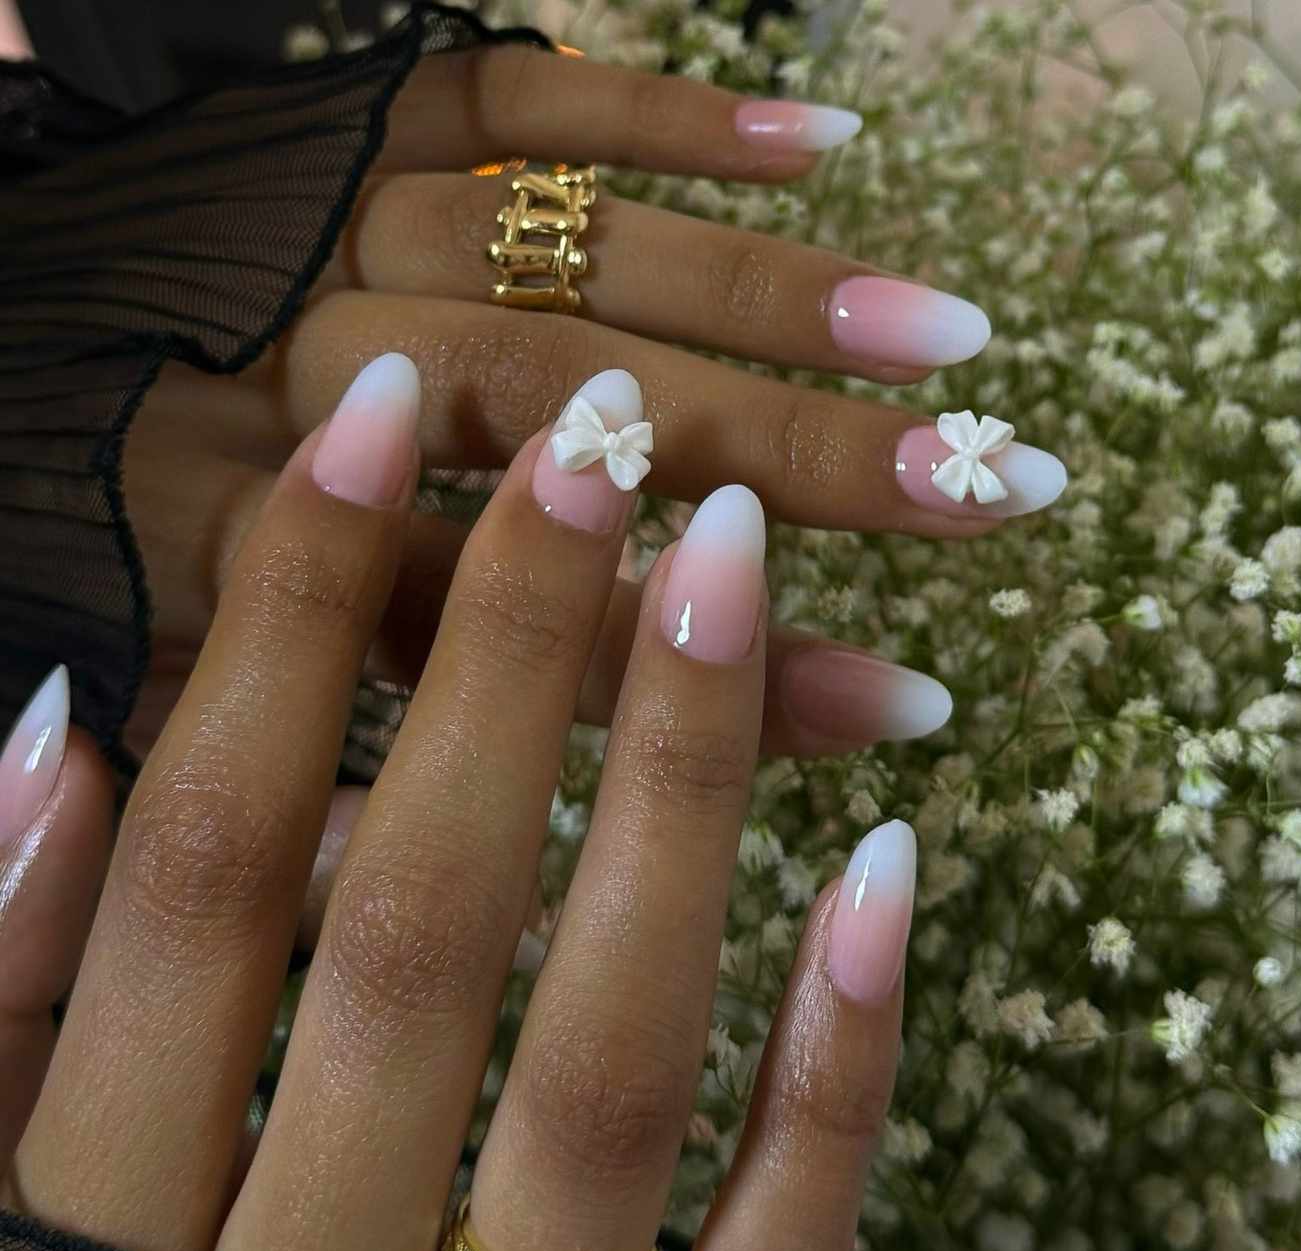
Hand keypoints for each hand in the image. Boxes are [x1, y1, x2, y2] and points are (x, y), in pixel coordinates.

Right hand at [5, 355, 916, 1250]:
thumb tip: (50, 727)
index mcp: (106, 1236)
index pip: (208, 865)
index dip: (284, 628)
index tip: (370, 426)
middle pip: (419, 924)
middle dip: (506, 660)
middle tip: (603, 438)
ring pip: (605, 1065)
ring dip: (675, 799)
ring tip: (734, 565)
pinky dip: (831, 1074)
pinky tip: (886, 867)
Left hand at [122, 43, 1065, 758]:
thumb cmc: (57, 548)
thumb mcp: (160, 705)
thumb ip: (296, 814)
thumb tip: (486, 892)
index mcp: (254, 556)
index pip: (532, 633)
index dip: (721, 679)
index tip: (906, 704)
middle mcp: (301, 378)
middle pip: (585, 426)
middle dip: (800, 461)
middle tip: (994, 492)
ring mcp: (319, 222)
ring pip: (572, 255)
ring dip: (774, 293)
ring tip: (953, 341)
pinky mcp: (337, 114)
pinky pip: (513, 96)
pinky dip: (666, 114)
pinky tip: (822, 142)